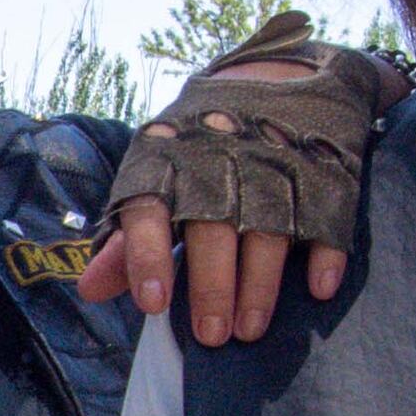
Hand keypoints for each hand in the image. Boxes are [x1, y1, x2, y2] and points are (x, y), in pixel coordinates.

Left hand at [82, 18, 402, 345]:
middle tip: (212, 337)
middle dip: (212, 286)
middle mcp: (219, 162)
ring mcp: (274, 163)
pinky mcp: (322, 169)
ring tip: (250, 329)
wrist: (275, 79)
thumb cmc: (197, 151)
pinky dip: (324, 253)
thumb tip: (89, 291)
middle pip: (214, 228)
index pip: (150, 208)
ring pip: (268, 230)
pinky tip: (318, 290)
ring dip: (260, 284)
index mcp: (168, 162)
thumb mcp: (155, 180)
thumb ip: (128, 240)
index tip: (153, 304)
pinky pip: (326, 214)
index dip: (148, 256)